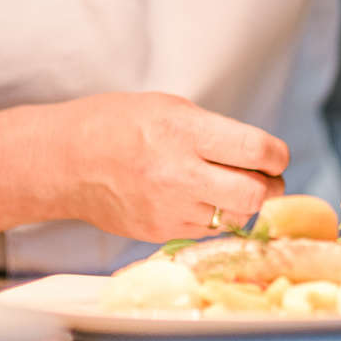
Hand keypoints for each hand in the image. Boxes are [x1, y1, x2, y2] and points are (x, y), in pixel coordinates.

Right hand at [0, 92, 287, 247]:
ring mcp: (169, 208)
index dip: (277, 155)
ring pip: (236, 218)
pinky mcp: (159, 232)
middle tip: (267, 179)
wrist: (63, 161)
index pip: (257, 151)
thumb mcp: (171, 108)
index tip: (274, 155)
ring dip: (244, 205)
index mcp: (184, 131)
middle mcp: (179, 173)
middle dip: (271, 187)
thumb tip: (260, 157)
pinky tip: (202, 200)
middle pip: (256, 194)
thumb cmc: (119, 124)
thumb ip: (216, 132)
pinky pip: (208, 231)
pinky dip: (215, 218)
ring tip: (232, 188)